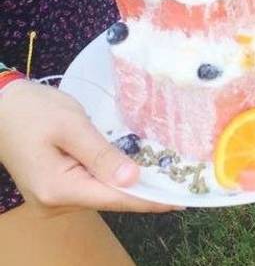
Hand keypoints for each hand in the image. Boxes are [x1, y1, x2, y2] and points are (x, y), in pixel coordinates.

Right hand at [0, 79, 179, 215]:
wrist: (0, 107)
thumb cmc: (33, 110)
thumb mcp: (72, 126)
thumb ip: (102, 154)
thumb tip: (133, 179)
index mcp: (58, 189)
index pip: (116, 199)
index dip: (150, 199)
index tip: (181, 198)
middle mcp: (55, 203)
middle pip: (110, 199)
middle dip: (144, 190)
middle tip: (181, 180)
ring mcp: (53, 199)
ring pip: (101, 193)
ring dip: (128, 183)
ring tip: (163, 172)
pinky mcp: (55, 190)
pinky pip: (91, 187)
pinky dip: (111, 178)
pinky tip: (132, 168)